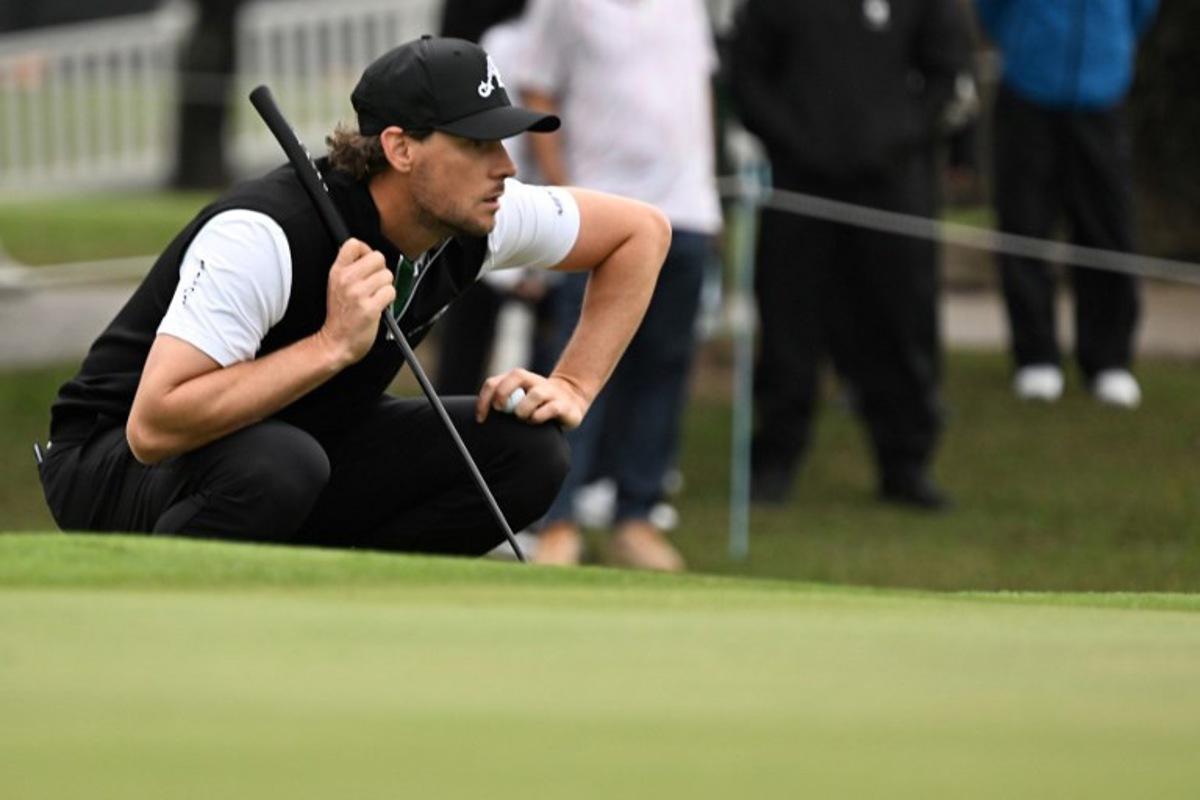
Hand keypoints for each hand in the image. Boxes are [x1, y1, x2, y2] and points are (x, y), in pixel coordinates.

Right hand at [316, 238, 394, 367]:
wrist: (335, 343)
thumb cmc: (340, 316)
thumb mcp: (335, 286)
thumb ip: (349, 268)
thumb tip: (367, 254)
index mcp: (337, 272)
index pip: (354, 243)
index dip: (366, 251)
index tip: (367, 263)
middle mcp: (347, 280)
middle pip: (378, 257)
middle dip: (380, 270)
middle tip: (374, 284)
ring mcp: (358, 294)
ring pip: (387, 275)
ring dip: (385, 287)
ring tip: (375, 297)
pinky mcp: (370, 308)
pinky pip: (390, 292)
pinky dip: (388, 299)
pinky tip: (379, 306)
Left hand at [475, 368, 588, 428]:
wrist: (571, 400)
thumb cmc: (536, 406)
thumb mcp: (518, 401)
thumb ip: (503, 403)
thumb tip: (481, 418)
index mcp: (518, 379)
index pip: (495, 382)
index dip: (484, 399)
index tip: (481, 418)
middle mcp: (534, 381)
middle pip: (516, 376)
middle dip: (503, 393)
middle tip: (500, 409)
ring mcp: (550, 392)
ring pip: (535, 395)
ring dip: (523, 410)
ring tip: (522, 418)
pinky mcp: (564, 405)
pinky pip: (550, 409)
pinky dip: (539, 417)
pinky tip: (535, 421)